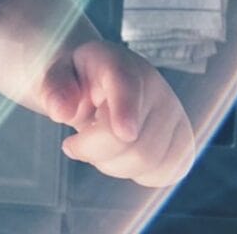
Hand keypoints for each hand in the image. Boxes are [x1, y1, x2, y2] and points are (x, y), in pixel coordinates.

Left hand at [41, 40, 194, 186]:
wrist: (101, 84)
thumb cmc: (77, 79)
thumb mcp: (56, 75)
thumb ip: (53, 89)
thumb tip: (60, 112)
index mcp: (118, 63)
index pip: (125, 84)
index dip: (126, 108)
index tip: (124, 132)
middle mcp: (155, 85)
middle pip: (131, 140)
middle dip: (94, 152)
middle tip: (73, 144)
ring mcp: (174, 114)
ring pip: (146, 162)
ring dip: (111, 164)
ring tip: (98, 142)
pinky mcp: (182, 142)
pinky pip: (163, 174)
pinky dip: (135, 173)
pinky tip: (120, 154)